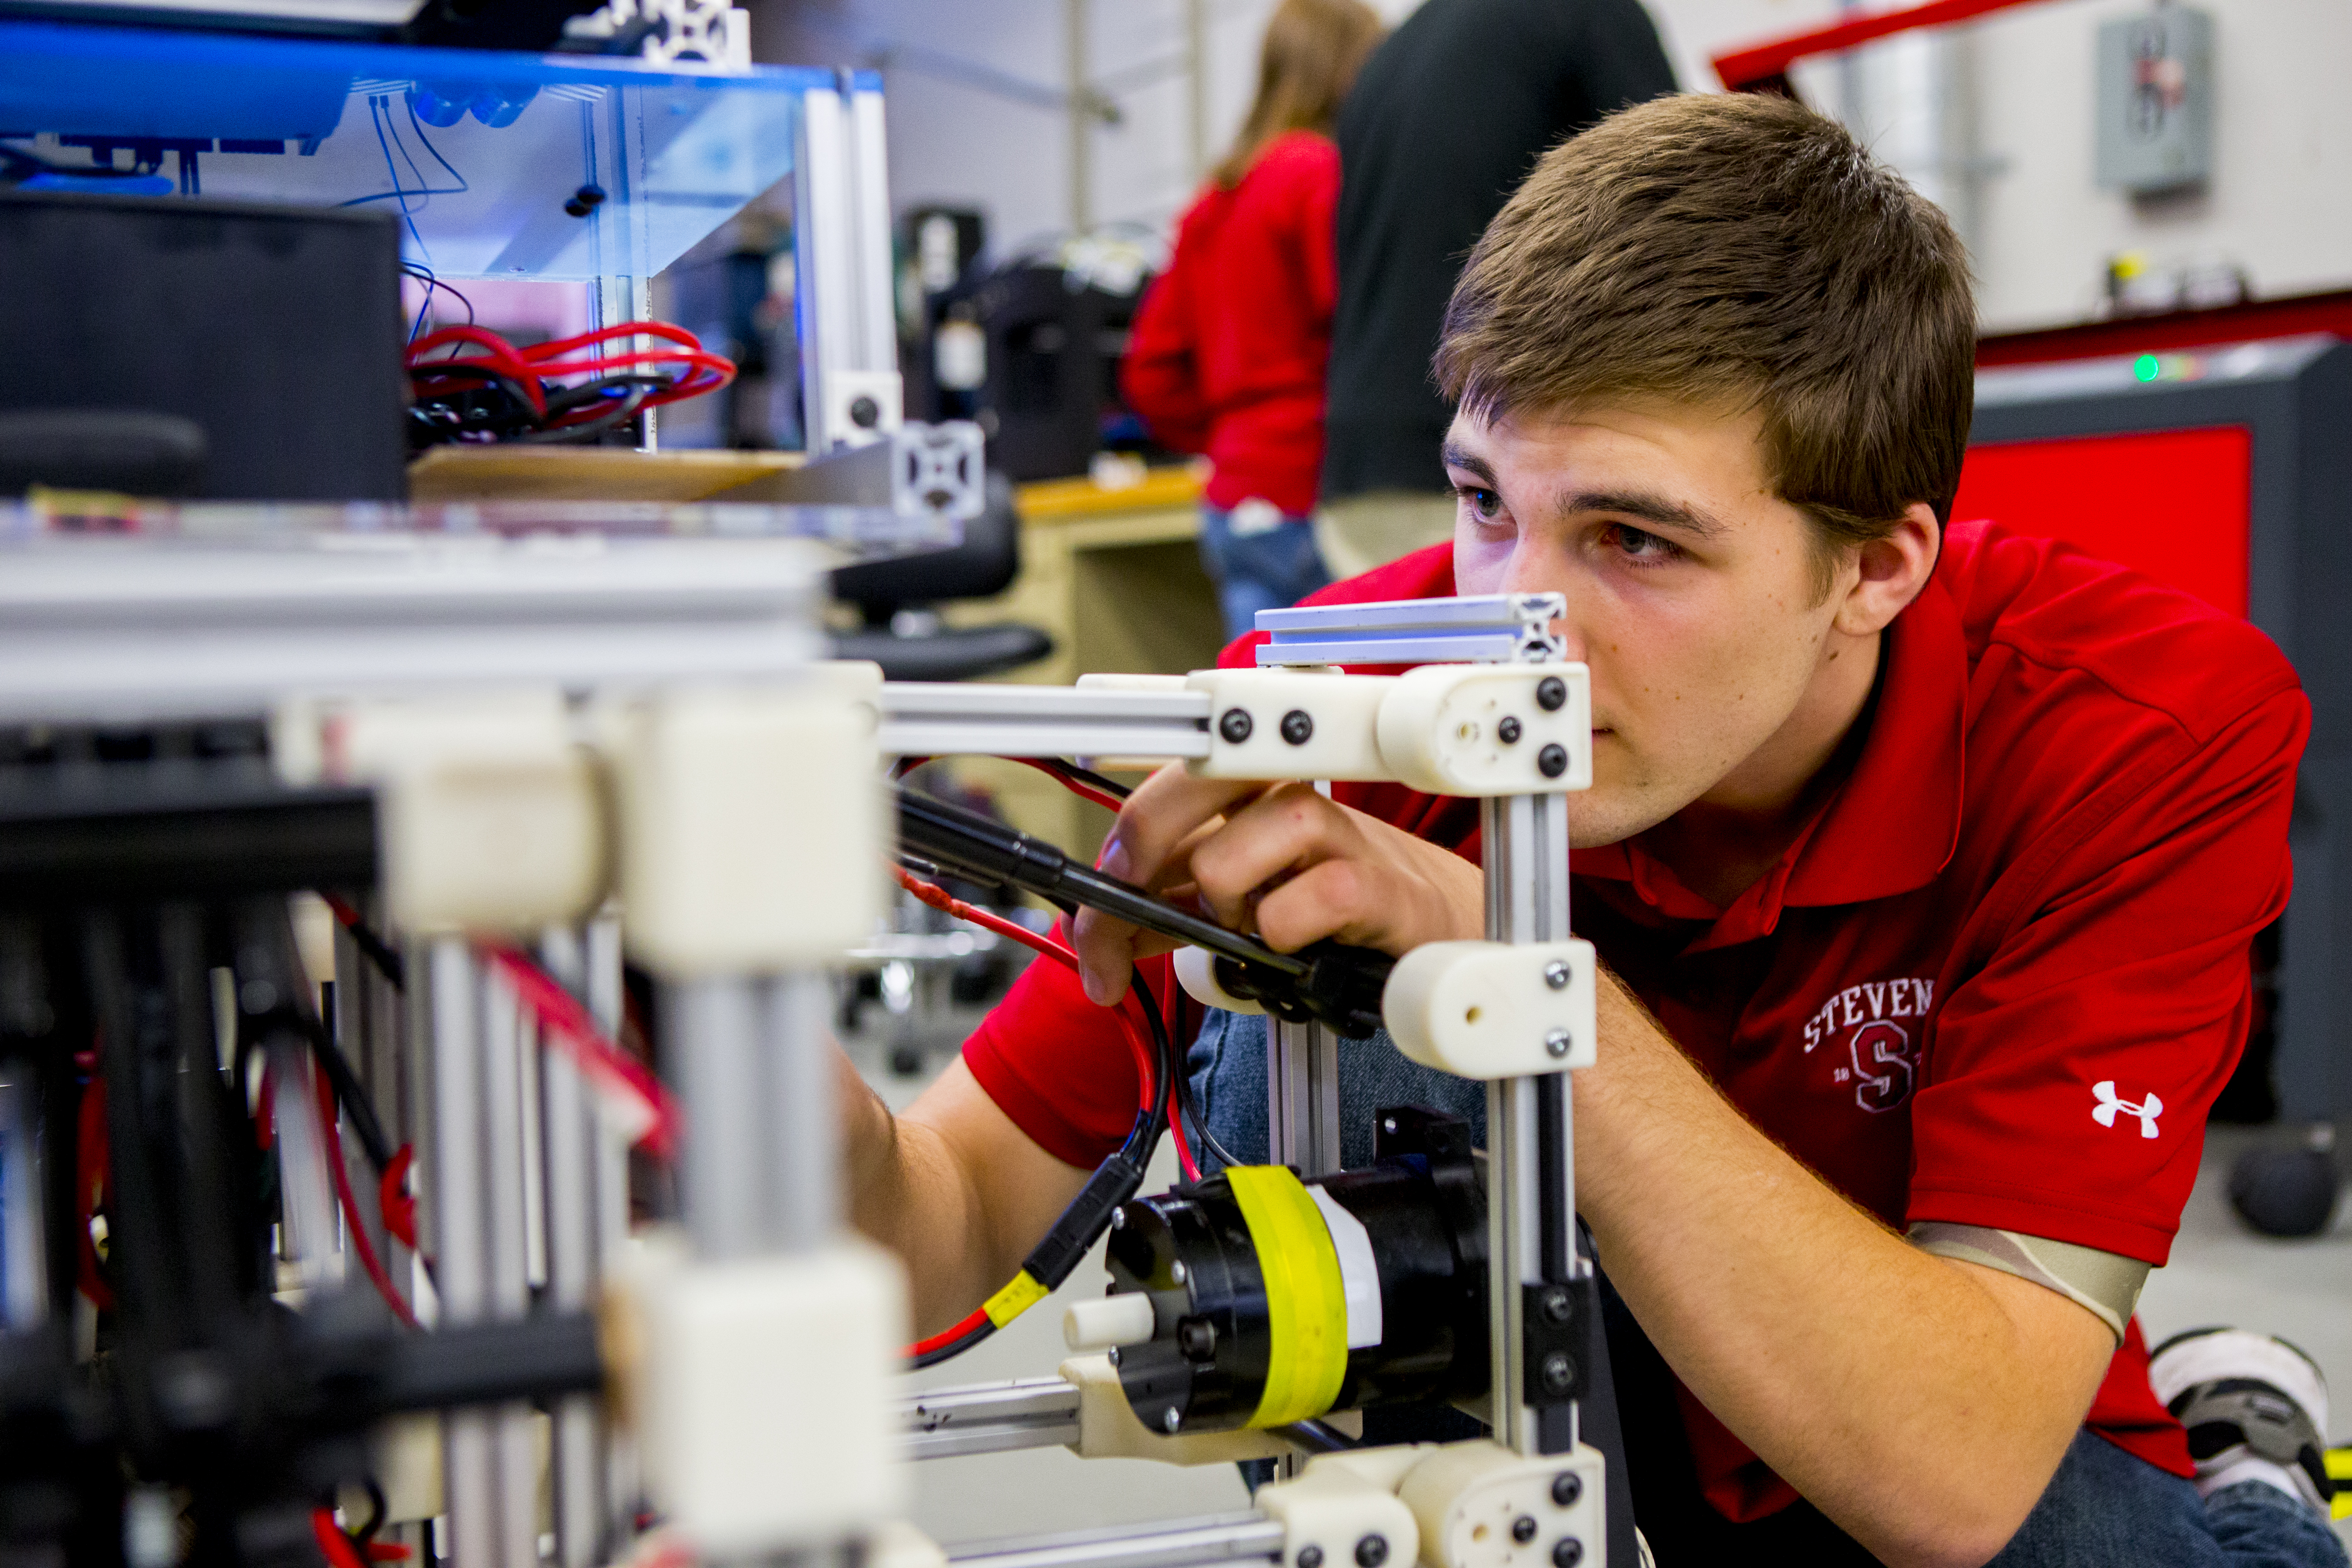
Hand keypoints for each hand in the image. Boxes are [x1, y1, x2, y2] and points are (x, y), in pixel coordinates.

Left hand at [1073, 765, 1484, 1004]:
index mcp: (1251, 789)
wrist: (1433, 924)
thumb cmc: (1337, 904)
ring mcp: (1336, 833)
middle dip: (1139, 856)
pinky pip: (1311, 897)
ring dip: (1221, 899)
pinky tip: (1292, 946)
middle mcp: (1289, 794)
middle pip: (1192, 780)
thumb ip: (1174, 907)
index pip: (1164, 787)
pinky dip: (1283, 932)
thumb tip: (1101, 933)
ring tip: (1244, 929)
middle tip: (1121, 925)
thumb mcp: (1238, 899)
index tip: (1092, 900)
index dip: (1121, 836)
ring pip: (1241, 840)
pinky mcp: (1377, 883)